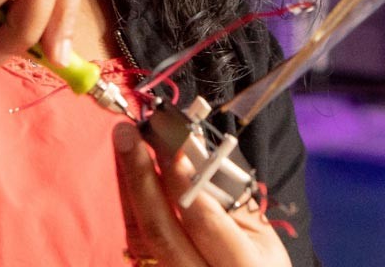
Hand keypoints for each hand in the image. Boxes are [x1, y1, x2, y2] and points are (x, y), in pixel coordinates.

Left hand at [113, 123, 291, 266]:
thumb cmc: (258, 260)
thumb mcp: (260, 234)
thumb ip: (230, 198)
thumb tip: (192, 151)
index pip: (203, 221)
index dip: (182, 178)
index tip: (168, 134)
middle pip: (160, 230)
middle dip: (142, 175)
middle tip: (128, 131)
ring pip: (139, 234)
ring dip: (129, 182)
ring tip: (123, 141)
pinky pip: (134, 238)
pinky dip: (130, 200)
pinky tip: (127, 171)